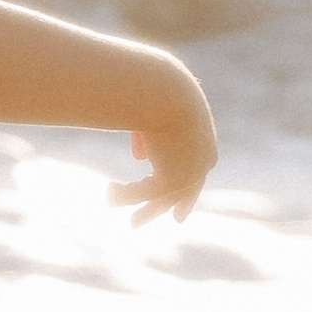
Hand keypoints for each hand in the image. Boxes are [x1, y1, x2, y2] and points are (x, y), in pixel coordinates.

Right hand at [109, 68, 218, 225]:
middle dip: (178, 204)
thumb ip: (147, 135)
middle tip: (177, 220)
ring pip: (167, 197)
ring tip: (132, 223)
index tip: (185, 198)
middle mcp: (202, 159)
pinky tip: (108, 192)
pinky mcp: (171, 179)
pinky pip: (146, 192)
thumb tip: (140, 156)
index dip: (189, 182)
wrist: (164, 91)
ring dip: (147, 210)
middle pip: (189, 188)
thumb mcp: (151, 111)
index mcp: (203, 138)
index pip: (199, 167)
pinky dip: (126, 194)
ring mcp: (189, 171)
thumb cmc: (155, 89)